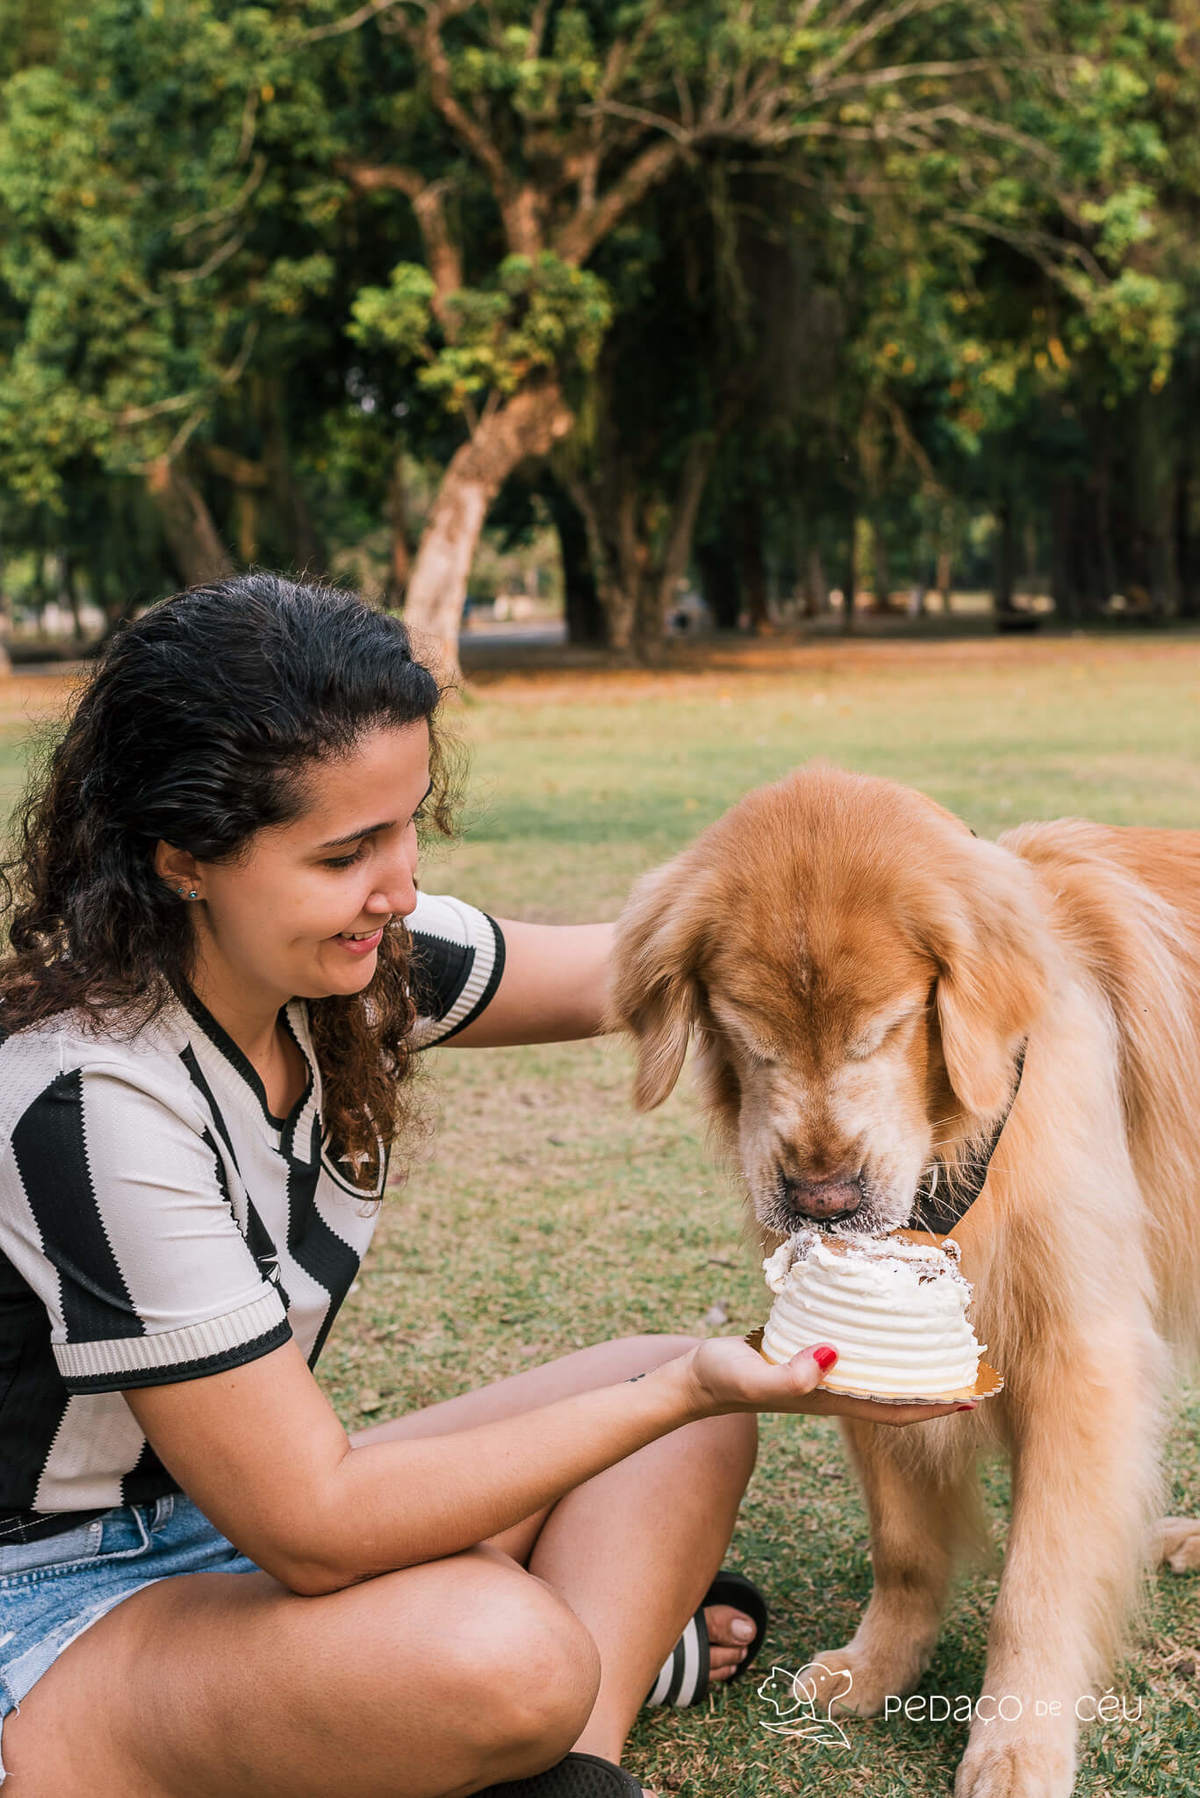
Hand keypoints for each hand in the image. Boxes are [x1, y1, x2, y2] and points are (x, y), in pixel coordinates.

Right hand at [681, 1336, 972, 1426]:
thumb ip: (787, 1374)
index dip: (933, 1406)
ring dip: (909, 1362)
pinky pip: (854, 1351)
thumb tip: (829, 1357)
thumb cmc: (722, 1379)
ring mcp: (821, 1375)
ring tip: (937, 1337)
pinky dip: (876, 1340)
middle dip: (933, 1384)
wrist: (695, 1380)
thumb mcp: (751, 1375)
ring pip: (878, 1372)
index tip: (971, 1397)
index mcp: (829, 1399)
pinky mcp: (807, 1355)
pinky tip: (881, 1319)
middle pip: (895, 1393)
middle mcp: (834, 1390)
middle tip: (970, 1362)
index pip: (893, 1409)